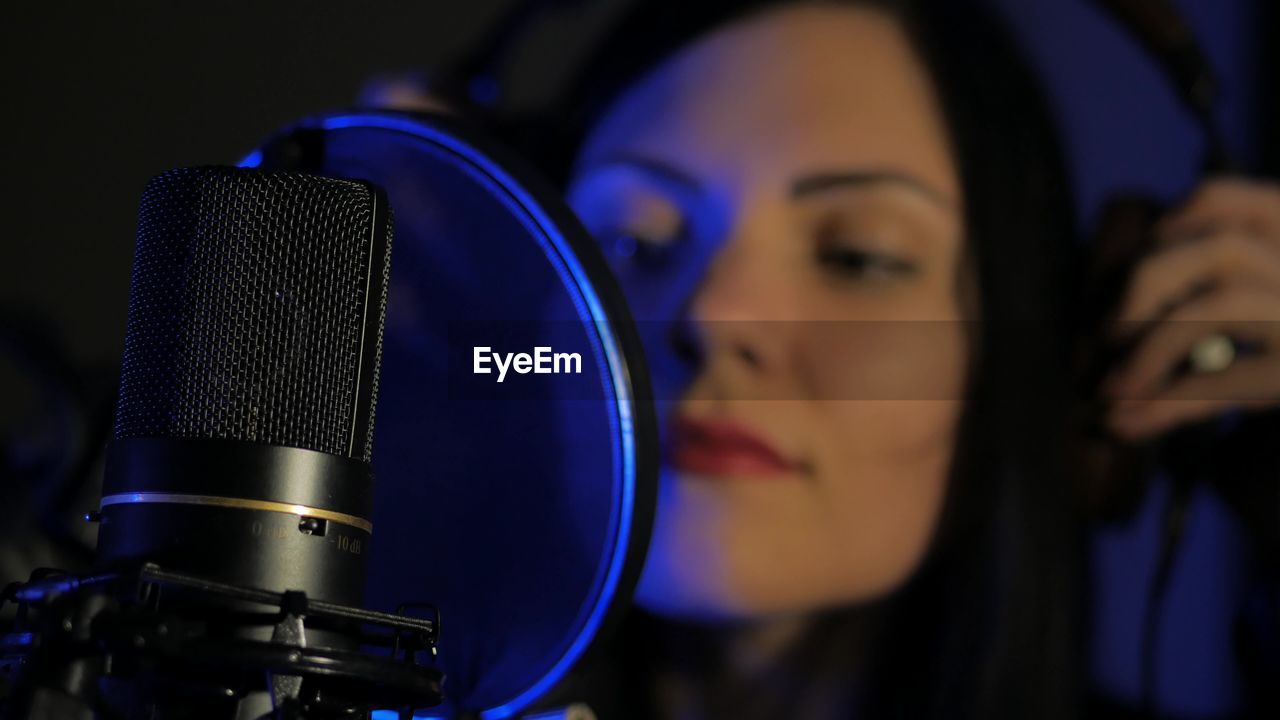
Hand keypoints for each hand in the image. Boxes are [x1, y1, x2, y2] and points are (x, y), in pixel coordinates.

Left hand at [1104, 177, 1279, 440]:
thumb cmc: (1269, 340)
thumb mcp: (1248, 292)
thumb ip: (1199, 280)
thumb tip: (1107, 316)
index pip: (1219, 199)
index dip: (1164, 226)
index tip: (1132, 268)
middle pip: (1219, 248)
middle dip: (1147, 285)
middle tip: (1109, 333)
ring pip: (1222, 303)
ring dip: (1152, 346)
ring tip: (1112, 387)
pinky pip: (1226, 380)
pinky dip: (1166, 402)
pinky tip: (1128, 422)